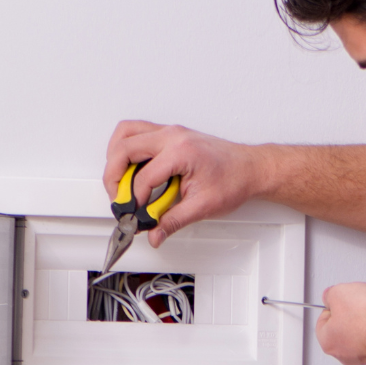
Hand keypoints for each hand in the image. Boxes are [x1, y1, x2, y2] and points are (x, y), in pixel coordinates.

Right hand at [102, 121, 265, 245]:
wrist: (251, 168)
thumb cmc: (234, 180)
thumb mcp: (203, 206)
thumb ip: (174, 221)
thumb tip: (154, 233)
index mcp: (181, 152)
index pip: (144, 176)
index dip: (135, 200)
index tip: (135, 215)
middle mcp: (173, 136)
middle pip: (124, 149)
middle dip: (114, 177)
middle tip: (119, 198)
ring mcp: (170, 131)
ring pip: (125, 133)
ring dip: (115, 157)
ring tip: (119, 182)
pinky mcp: (169, 134)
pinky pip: (136, 132)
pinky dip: (126, 149)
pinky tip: (130, 169)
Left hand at [315, 282, 365, 364]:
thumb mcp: (340, 293)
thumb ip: (331, 294)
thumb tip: (332, 296)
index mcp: (330, 343)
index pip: (323, 320)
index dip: (333, 304)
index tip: (340, 298)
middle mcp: (348, 354)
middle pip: (350, 322)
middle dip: (361, 307)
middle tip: (365, 300)